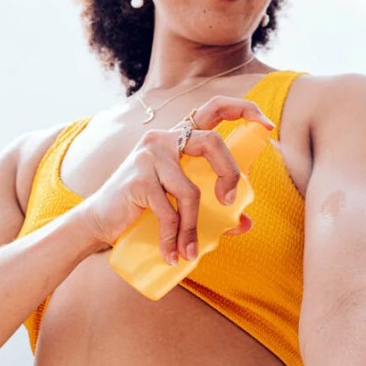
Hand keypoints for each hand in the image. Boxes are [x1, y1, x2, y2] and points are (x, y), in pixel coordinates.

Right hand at [76, 96, 275, 264]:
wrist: (98, 222)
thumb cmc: (143, 210)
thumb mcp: (180, 206)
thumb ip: (212, 209)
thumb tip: (245, 222)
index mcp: (178, 138)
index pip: (214, 109)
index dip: (244, 110)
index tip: (267, 125)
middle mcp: (164, 139)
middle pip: (212, 142)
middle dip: (229, 173)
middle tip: (229, 202)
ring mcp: (149, 156)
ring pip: (190, 190)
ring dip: (194, 227)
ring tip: (191, 252)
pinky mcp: (138, 179)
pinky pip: (169, 212)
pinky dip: (174, 238)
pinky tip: (172, 255)